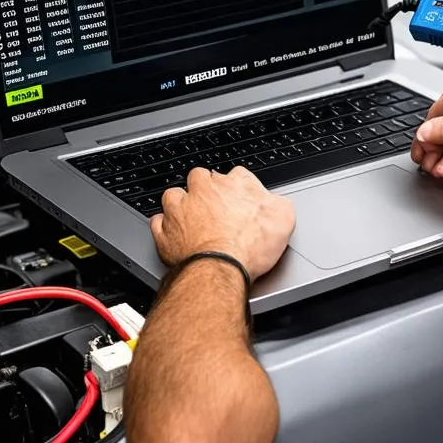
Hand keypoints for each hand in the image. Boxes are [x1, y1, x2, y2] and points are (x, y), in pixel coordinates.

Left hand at [150, 167, 295, 281]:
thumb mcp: (284, 219)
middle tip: (215, 207)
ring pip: (174, 195)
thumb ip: (278, 204)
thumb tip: (277, 203)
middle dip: (205, 189)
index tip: (241, 200)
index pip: (236, 174)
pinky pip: (159, 222)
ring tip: (191, 218)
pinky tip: (175, 235)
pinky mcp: (165, 232)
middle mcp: (204, 191)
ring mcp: (181, 210)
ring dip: (180, 204)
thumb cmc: (250, 245)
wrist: (221, 268)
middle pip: (200, 178)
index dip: (238, 188)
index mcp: (234, 184)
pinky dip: (165, 227)